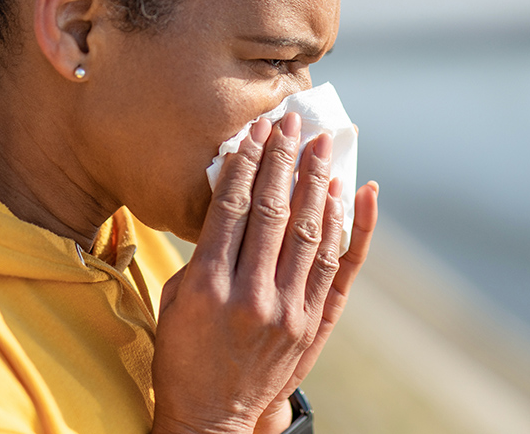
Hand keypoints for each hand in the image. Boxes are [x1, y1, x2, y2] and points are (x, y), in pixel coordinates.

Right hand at [151, 112, 378, 433]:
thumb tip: (231, 201)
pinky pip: (335, 266)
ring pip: (310, 233)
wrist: (213, 419)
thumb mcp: (175, 301)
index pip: (231, 208)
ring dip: (317, 183)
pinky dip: (348, 228)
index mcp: (207, 287)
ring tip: (322, 147)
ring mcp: (287, 311)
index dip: (246, 164)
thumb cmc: (183, 356)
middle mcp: (251, 296)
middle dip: (284, 162)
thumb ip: (202, 253)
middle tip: (292, 124)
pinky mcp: (312, 326)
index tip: (256, 133)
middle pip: (273, 211)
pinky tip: (354, 195)